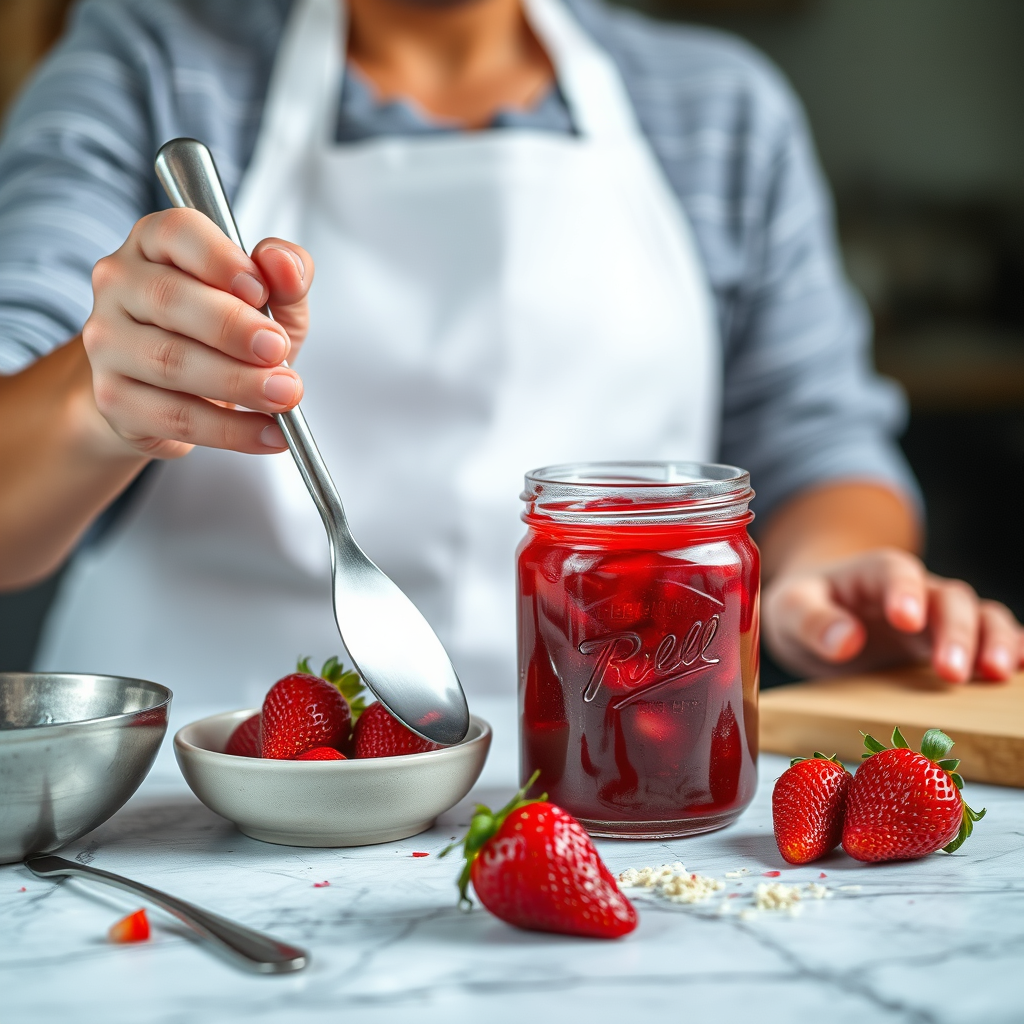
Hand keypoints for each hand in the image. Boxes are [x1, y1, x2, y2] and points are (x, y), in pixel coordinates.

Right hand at [83, 208, 313, 458]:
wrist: (179, 392)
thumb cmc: (226, 334)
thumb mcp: (270, 299)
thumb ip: (286, 275)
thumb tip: (284, 263)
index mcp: (156, 243)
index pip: (177, 232)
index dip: (220, 259)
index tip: (260, 290)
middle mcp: (120, 284)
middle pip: (170, 300)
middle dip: (233, 328)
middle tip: (279, 350)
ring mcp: (108, 342)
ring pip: (170, 361)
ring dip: (237, 382)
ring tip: (285, 395)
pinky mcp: (114, 398)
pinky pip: (175, 416)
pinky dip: (230, 429)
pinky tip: (269, 432)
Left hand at [762, 547, 1023, 682]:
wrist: (816, 614)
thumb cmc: (803, 607)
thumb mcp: (790, 609)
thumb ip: (812, 620)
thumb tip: (845, 641)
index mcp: (873, 572)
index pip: (896, 573)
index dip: (905, 594)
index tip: (905, 621)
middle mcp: (915, 589)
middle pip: (947, 598)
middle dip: (953, 633)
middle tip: (949, 672)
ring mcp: (937, 615)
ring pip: (979, 616)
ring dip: (992, 641)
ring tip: (995, 674)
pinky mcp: (948, 641)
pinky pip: (990, 637)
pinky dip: (1011, 647)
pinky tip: (1020, 669)